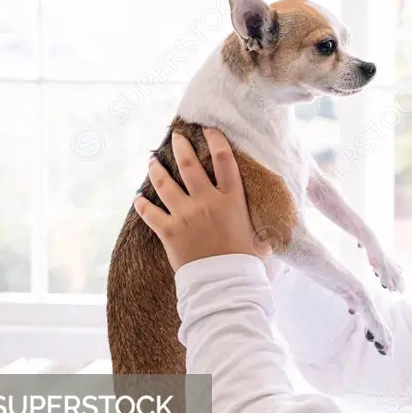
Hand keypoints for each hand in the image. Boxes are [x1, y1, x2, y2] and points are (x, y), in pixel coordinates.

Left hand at [134, 128, 270, 271]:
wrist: (225, 283)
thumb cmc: (246, 262)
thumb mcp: (259, 237)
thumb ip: (259, 227)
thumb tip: (273, 235)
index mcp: (232, 199)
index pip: (224, 159)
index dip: (215, 139)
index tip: (208, 129)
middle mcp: (207, 201)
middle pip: (188, 164)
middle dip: (180, 146)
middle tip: (175, 136)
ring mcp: (185, 215)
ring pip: (164, 183)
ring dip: (156, 169)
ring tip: (152, 160)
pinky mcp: (168, 231)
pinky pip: (149, 212)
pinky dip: (142, 204)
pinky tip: (138, 198)